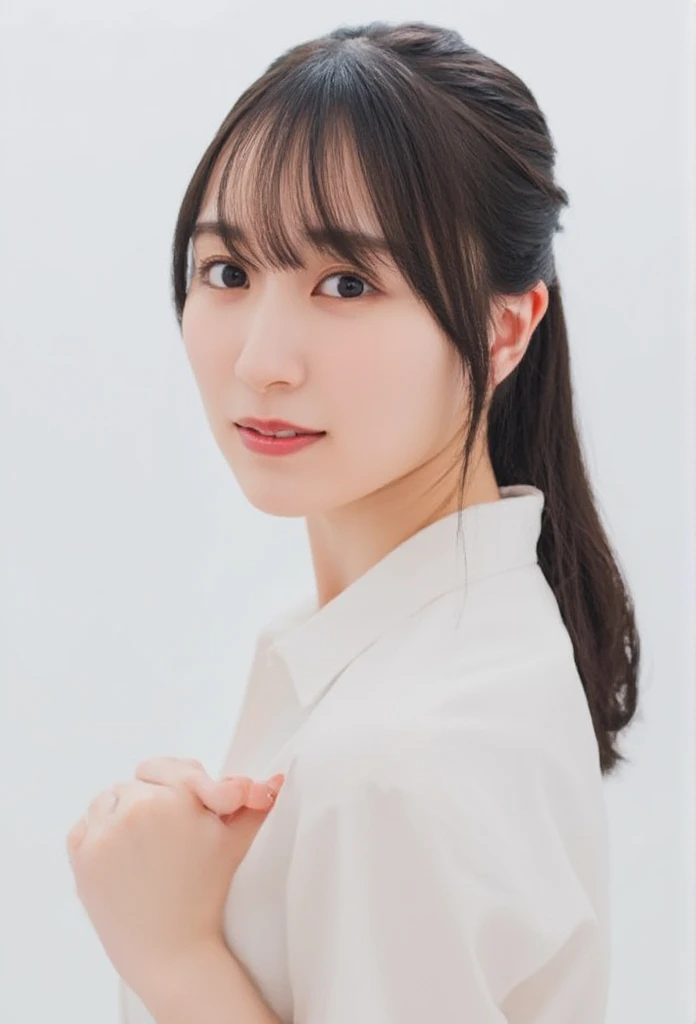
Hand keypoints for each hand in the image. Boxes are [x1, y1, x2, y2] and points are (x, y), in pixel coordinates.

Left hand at [65, 758, 283, 1004]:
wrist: (174, 953)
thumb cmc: (209, 895)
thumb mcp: (237, 842)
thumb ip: (254, 803)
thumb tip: (275, 779)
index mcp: (177, 796)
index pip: (169, 768)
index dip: (182, 787)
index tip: (190, 810)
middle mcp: (138, 807)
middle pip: (137, 783)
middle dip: (152, 800)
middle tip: (167, 832)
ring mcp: (106, 833)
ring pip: (107, 801)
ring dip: (120, 815)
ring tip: (143, 846)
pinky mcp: (82, 859)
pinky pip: (84, 828)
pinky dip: (97, 836)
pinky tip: (120, 859)